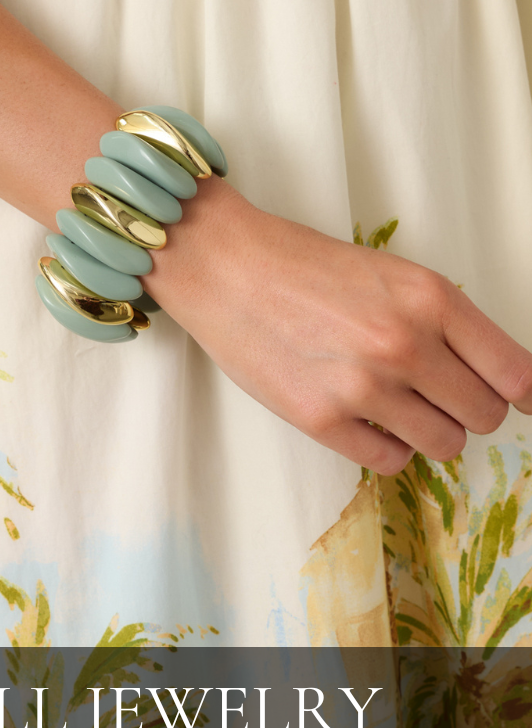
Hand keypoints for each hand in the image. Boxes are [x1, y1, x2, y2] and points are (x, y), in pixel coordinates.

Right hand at [145, 178, 531, 475]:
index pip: (514, 372)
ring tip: (398, 406)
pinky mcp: (322, 420)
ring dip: (430, 431)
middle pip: (484, 415)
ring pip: (444, 444)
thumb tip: (490, 375)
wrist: (225, 268)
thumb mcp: (390, 274)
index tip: (521, 402)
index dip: (523, 394)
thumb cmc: (301, 265)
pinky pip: (391, 463)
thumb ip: (441, 320)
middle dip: (468, 409)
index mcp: (429, 298)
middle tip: (437, 394)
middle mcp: (404, 344)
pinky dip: (388, 448)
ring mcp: (363, 386)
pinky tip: (366, 419)